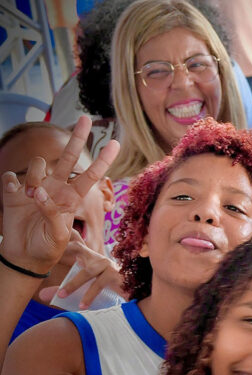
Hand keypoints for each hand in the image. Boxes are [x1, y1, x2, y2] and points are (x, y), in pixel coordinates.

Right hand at [0, 116, 118, 274]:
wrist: (25, 255)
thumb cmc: (47, 247)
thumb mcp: (58, 236)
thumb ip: (52, 214)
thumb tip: (40, 193)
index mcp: (72, 197)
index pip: (91, 175)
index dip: (103, 160)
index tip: (115, 143)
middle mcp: (56, 187)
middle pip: (68, 157)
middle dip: (77, 138)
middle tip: (85, 118)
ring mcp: (35, 186)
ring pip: (38, 164)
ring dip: (34, 177)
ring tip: (32, 197)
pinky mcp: (14, 190)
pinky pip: (11, 176)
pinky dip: (13, 183)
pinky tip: (16, 194)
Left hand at [38, 232, 126, 307]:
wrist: (136, 293)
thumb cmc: (108, 289)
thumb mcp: (86, 286)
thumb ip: (66, 288)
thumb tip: (42, 295)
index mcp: (91, 258)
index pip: (75, 245)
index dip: (62, 244)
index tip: (48, 250)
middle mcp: (99, 259)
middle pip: (77, 250)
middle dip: (63, 257)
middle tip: (49, 272)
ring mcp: (108, 266)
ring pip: (87, 272)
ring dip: (74, 284)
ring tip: (62, 296)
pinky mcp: (116, 276)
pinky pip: (100, 284)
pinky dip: (89, 295)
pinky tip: (82, 305)